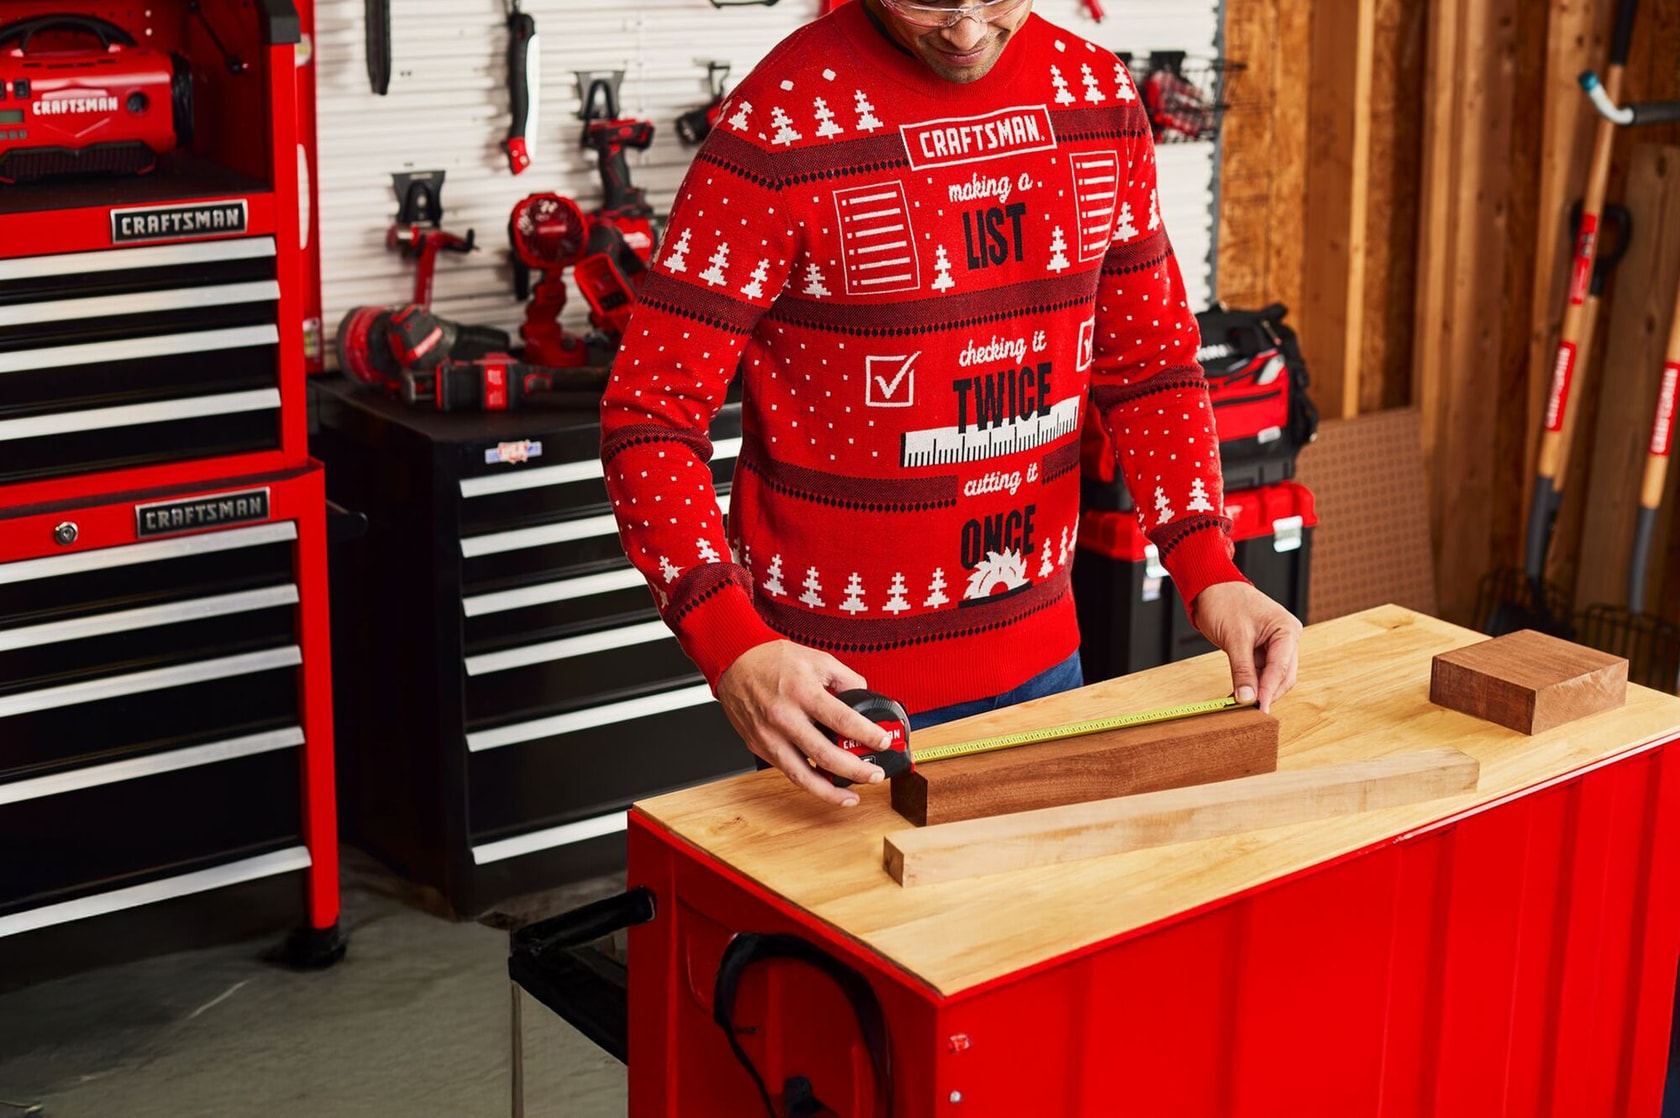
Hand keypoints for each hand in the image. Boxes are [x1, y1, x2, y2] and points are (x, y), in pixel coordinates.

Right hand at [717, 640, 895, 806]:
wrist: (734, 662)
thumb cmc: (772, 660)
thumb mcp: (817, 659)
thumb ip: (845, 679)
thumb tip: (865, 697)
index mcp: (802, 692)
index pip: (843, 720)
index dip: (868, 735)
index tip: (884, 742)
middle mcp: (784, 717)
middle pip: (826, 755)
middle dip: (857, 770)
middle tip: (875, 775)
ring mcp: (769, 736)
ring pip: (803, 776)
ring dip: (831, 791)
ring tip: (852, 796)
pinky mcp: (759, 747)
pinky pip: (788, 771)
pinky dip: (809, 782)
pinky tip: (825, 786)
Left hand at [1190, 582, 1301, 712]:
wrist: (1210, 587)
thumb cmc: (1225, 602)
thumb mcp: (1234, 638)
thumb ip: (1242, 670)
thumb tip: (1247, 698)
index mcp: (1287, 630)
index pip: (1281, 668)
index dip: (1270, 691)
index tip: (1260, 710)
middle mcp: (1286, 639)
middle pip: (1282, 677)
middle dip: (1266, 693)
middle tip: (1249, 712)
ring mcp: (1275, 646)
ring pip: (1272, 678)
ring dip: (1257, 691)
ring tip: (1240, 706)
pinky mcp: (1261, 651)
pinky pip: (1259, 673)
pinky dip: (1250, 684)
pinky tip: (1237, 696)